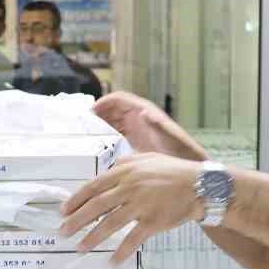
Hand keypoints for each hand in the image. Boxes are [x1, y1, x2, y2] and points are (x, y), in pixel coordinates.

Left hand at [61, 153, 205, 263]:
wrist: (201, 185)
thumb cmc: (175, 172)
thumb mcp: (148, 158)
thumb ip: (126, 163)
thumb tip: (109, 170)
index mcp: (126, 171)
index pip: (93, 186)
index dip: (76, 200)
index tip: (64, 211)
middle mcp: (130, 187)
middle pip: (96, 206)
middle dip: (77, 220)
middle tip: (64, 231)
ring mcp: (141, 204)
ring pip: (110, 223)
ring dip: (93, 237)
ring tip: (81, 247)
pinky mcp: (153, 221)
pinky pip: (133, 239)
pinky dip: (122, 251)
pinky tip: (113, 260)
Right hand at [93, 92, 207, 160]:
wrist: (186, 169)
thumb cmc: (180, 151)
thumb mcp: (168, 136)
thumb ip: (156, 123)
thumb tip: (144, 111)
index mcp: (144, 111)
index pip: (119, 99)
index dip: (103, 102)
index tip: (89, 111)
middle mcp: (138, 117)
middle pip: (112, 110)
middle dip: (97, 114)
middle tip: (81, 124)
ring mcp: (136, 129)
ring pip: (112, 122)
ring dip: (100, 126)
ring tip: (85, 136)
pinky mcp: (135, 141)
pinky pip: (116, 135)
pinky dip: (106, 137)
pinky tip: (98, 148)